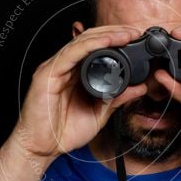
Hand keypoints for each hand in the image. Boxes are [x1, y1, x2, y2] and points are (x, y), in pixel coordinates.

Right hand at [11, 26, 146, 159]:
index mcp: (75, 74)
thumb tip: (139, 88)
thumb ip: (118, 99)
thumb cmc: (63, 132)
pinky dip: (90, 45)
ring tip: (126, 34)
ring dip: (106, 35)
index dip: (116, 40)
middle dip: (114, 32)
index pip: (96, 48)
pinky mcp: (47, 74)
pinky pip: (71, 53)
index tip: (136, 39)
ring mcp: (55, 68)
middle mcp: (65, 67)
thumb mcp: (99, 114)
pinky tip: (106, 42)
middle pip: (90, 39)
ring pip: (81, 41)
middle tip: (134, 32)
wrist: (41, 148)